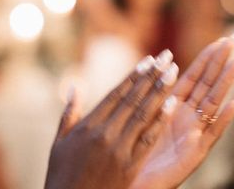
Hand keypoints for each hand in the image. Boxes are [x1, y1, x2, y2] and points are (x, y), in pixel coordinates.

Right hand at [44, 51, 178, 188]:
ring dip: (160, 92)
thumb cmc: (62, 175)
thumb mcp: (60, 142)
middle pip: (132, 99)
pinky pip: (147, 140)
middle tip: (168, 58)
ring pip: (143, 114)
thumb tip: (74, 85)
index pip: (116, 94)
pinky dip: (160, 121)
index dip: (134, 76)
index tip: (149, 60)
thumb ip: (69, 112)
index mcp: (88, 126)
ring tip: (173, 73)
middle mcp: (104, 133)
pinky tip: (171, 105)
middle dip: (152, 77)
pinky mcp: (129, 167)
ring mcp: (118, 150)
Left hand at [131, 36, 233, 188]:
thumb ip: (152, 92)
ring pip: (214, 101)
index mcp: (174, 106)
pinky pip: (213, 132)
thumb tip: (157, 62)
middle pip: (208, 84)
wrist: (134, 181)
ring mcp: (194, 133)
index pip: (194, 76)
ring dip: (227, 81)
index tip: (221, 38)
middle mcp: (188, 117)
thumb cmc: (135, 150)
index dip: (207, 58)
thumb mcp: (142, 116)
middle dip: (222, 61)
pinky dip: (226, 116)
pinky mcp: (196, 152)